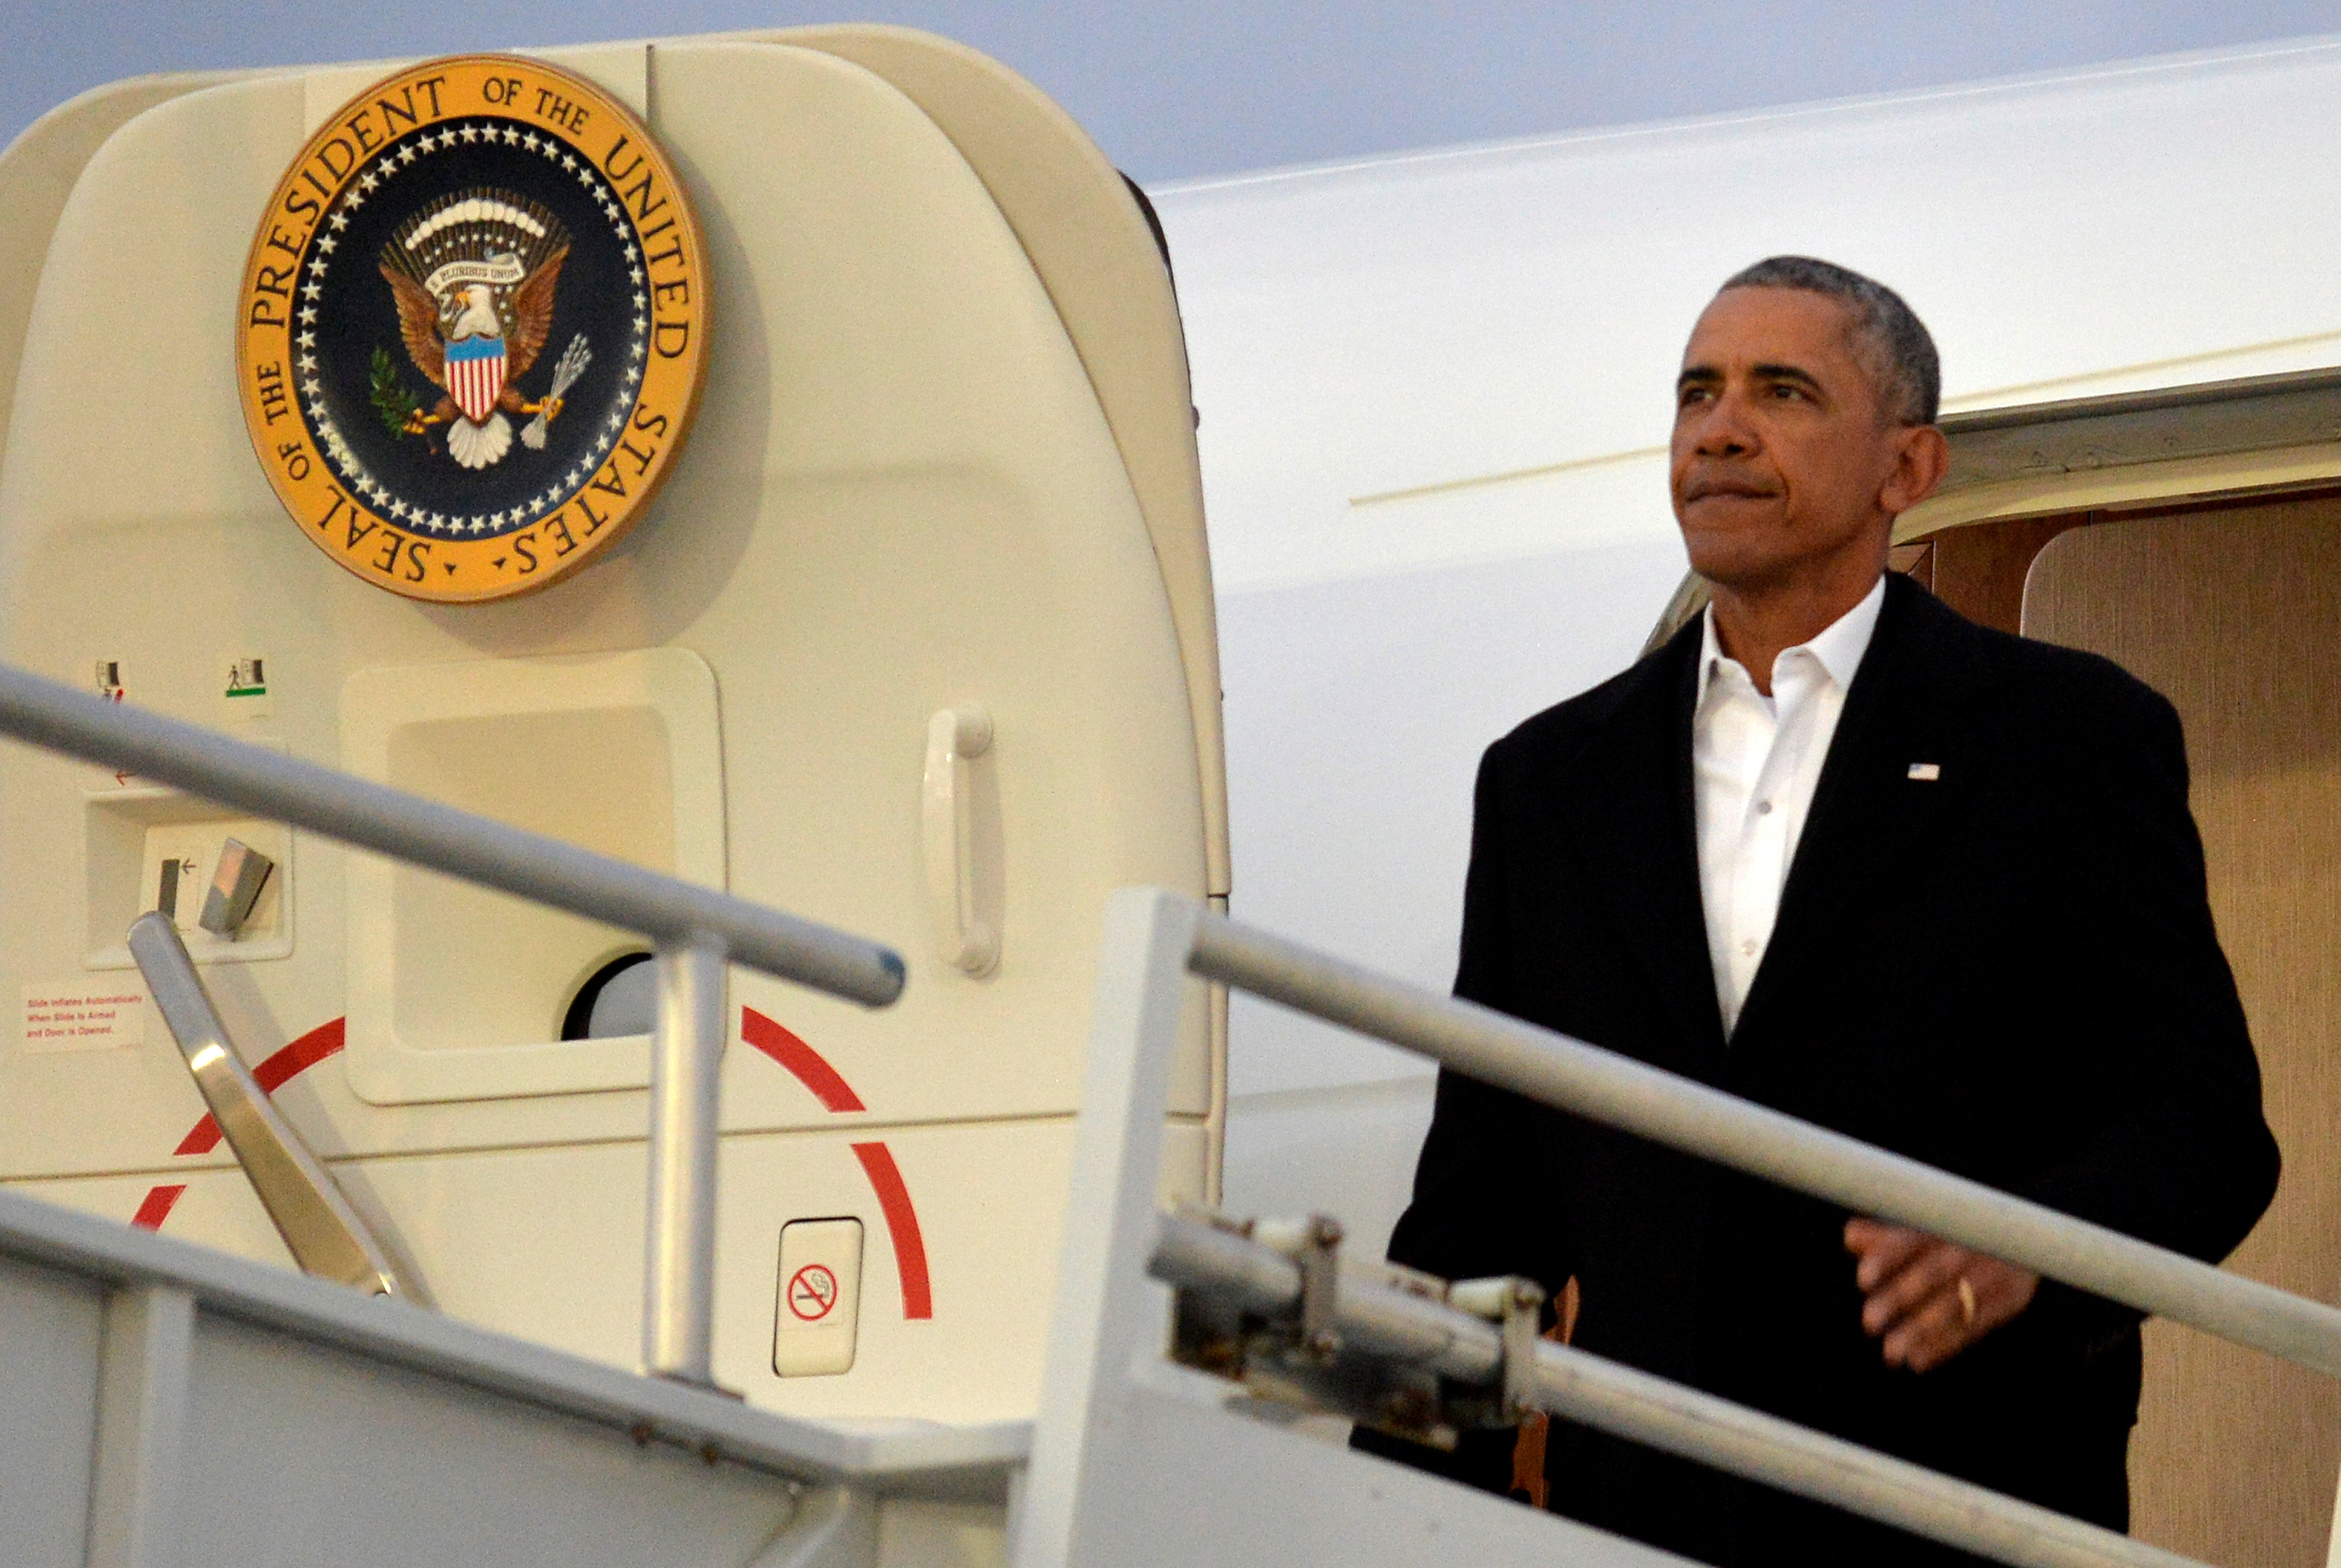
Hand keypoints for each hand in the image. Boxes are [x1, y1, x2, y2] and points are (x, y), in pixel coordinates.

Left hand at [1843, 1219, 2037, 1371]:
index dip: (1887, 1258)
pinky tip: (1918, 1361)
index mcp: (1945, 1225)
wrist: (2024, 1239)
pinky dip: (1945, 1345)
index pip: (1912, 1239)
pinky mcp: (2011, 1300)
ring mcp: (1993, 1273)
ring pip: (1953, 1306)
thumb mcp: (1925, 1232)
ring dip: (1920, 1332)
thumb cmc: (1958, 1238)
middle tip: (1869, 1322)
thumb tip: (1850, 1237)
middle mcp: (1969, 1247)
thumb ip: (1887, 1238)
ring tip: (1891, 1353)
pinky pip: (1975, 1326)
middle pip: (1932, 1273)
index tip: (1862, 1279)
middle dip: (1899, 1298)